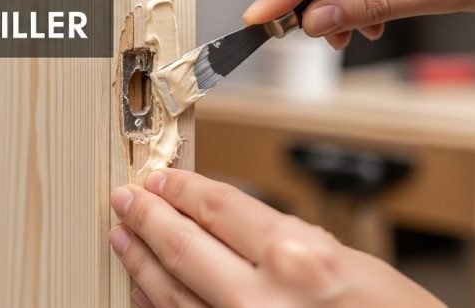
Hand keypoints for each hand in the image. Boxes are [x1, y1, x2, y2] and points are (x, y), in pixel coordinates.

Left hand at [110, 169, 444, 307]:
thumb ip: (287, 241)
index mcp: (299, 259)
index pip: (220, 207)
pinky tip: (143, 289)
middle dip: (147, 216)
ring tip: (123, 236)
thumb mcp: (352, 264)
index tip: (162, 179)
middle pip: (183, 245)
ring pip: (170, 292)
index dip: (183, 189)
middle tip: (126, 199)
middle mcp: (263, 299)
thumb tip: (230, 223)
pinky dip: (156, 305)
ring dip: (140, 260)